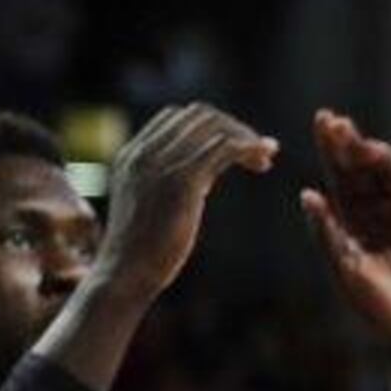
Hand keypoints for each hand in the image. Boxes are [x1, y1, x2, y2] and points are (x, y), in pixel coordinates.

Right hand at [89, 104, 277, 302]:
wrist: (124, 275)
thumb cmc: (142, 249)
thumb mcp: (152, 203)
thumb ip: (172, 180)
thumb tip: (205, 173)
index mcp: (131, 155)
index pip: (177, 117)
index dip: (213, 126)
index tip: (237, 147)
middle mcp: (143, 153)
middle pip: (199, 115)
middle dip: (234, 128)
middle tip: (260, 153)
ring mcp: (160, 164)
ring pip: (214, 127)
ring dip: (246, 138)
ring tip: (266, 160)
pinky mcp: (181, 181)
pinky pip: (224, 148)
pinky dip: (249, 148)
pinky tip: (264, 162)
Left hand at [297, 109, 390, 344]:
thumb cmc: (373, 304)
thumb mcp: (343, 267)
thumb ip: (326, 232)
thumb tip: (307, 193)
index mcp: (350, 215)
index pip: (339, 173)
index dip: (331, 146)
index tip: (324, 120)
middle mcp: (378, 206)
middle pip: (364, 166)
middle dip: (351, 143)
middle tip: (338, 124)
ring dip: (381, 156)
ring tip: (367, 150)